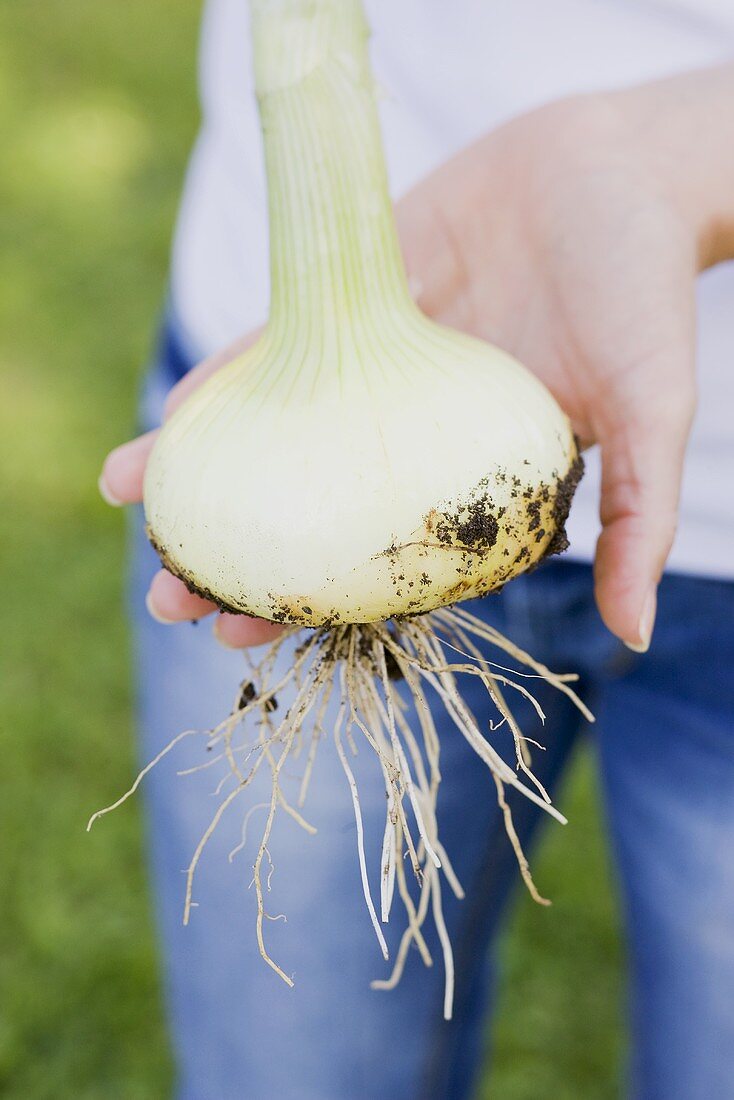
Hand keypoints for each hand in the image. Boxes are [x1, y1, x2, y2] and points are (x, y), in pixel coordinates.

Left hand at [101, 66, 733, 649]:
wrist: (619, 170)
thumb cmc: (644, 295)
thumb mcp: (653, 414)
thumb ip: (638, 518)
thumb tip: (635, 635)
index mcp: (470, 482)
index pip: (375, 561)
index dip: (309, 602)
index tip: (243, 632)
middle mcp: (411, 438)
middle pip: (310, 509)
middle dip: (236, 552)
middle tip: (167, 596)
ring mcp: (374, 374)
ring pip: (279, 433)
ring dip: (207, 468)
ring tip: (129, 499)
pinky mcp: (353, 304)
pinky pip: (279, 348)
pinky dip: (226, 381)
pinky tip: (172, 418)